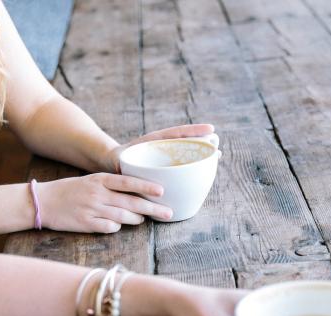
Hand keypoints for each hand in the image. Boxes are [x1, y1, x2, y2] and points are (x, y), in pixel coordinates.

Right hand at [37, 173, 172, 232]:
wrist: (43, 202)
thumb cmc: (71, 191)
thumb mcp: (91, 181)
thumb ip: (112, 186)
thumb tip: (138, 194)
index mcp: (100, 180)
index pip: (128, 182)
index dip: (146, 187)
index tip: (162, 191)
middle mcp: (97, 194)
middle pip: (131, 202)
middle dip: (152, 208)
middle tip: (168, 213)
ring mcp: (92, 210)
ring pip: (123, 217)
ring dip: (136, 219)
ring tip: (143, 219)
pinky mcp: (86, 224)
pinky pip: (109, 227)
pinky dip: (117, 227)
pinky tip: (118, 225)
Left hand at [99, 124, 215, 172]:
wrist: (113, 163)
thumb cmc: (116, 163)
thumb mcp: (118, 162)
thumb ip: (122, 166)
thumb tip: (124, 171)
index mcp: (151, 142)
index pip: (174, 133)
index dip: (192, 131)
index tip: (210, 129)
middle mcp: (162, 146)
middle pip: (185, 142)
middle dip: (202, 142)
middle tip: (217, 148)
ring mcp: (165, 154)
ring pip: (185, 152)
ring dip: (200, 154)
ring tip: (216, 156)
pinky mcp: (166, 164)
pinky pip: (181, 164)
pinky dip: (193, 166)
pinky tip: (204, 171)